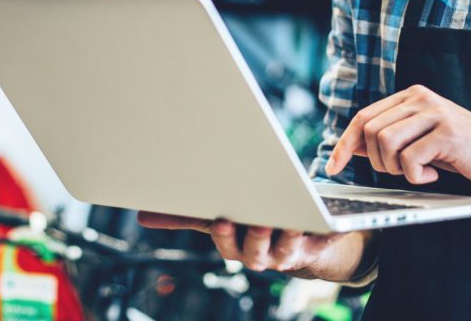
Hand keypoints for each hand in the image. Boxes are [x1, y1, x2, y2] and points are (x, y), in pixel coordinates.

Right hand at [137, 212, 346, 272]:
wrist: (296, 241)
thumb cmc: (249, 223)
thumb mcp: (216, 217)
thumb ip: (183, 217)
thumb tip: (141, 216)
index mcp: (234, 245)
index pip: (226, 241)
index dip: (225, 234)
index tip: (223, 220)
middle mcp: (259, 254)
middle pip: (255, 249)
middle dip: (256, 236)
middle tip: (260, 220)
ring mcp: (287, 253)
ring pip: (287, 249)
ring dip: (289, 236)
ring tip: (292, 220)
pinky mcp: (315, 247)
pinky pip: (323, 242)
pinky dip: (328, 233)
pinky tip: (330, 224)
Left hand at [325, 84, 470, 188]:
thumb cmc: (462, 151)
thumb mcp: (421, 139)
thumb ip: (390, 137)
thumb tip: (352, 146)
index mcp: (411, 96)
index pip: (364, 117)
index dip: (345, 144)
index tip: (333, 167)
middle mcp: (420, 98)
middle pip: (371, 131)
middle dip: (377, 161)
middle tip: (400, 172)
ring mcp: (434, 113)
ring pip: (386, 143)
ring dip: (396, 168)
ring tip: (418, 172)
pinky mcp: (447, 133)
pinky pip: (410, 159)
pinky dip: (416, 176)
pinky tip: (433, 175)